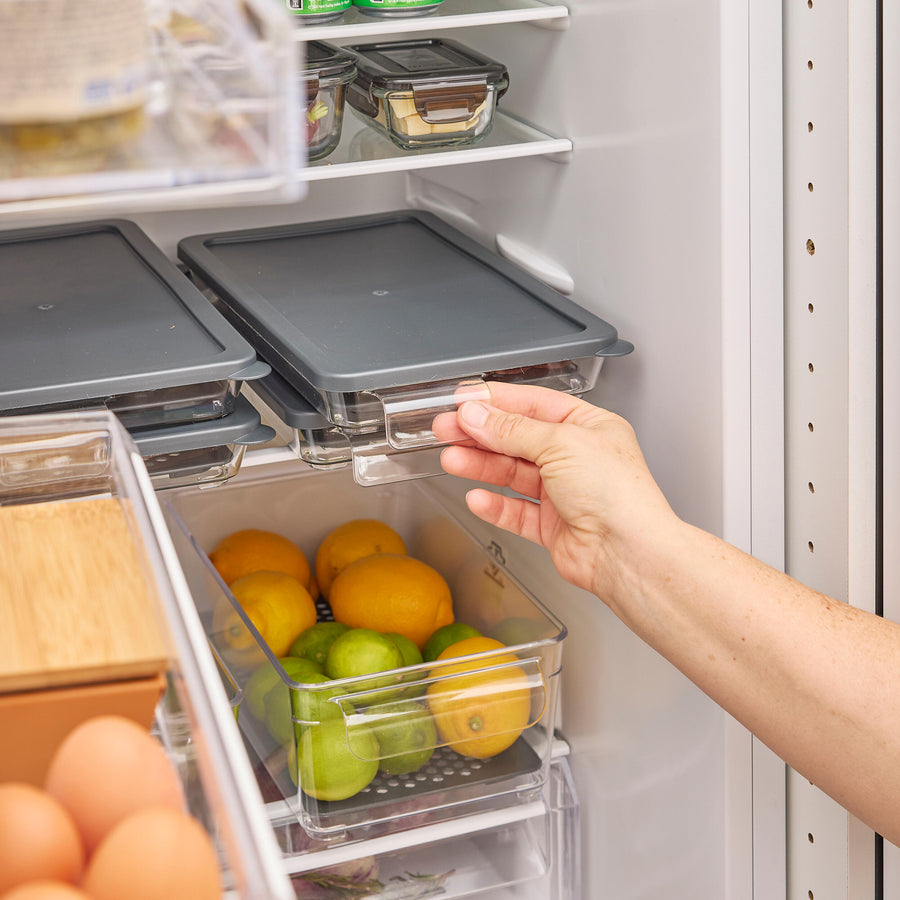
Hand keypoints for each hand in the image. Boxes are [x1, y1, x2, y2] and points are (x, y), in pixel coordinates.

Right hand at [432, 382, 678, 602]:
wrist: (627, 553)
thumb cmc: (618, 495)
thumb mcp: (560, 444)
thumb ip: (512, 430)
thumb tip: (479, 415)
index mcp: (588, 427)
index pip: (534, 405)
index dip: (497, 402)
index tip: (464, 400)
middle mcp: (577, 457)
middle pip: (517, 438)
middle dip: (480, 433)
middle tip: (447, 429)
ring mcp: (564, 492)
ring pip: (512, 473)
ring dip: (481, 465)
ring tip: (452, 459)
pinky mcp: (552, 525)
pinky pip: (515, 510)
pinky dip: (494, 504)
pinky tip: (477, 497)